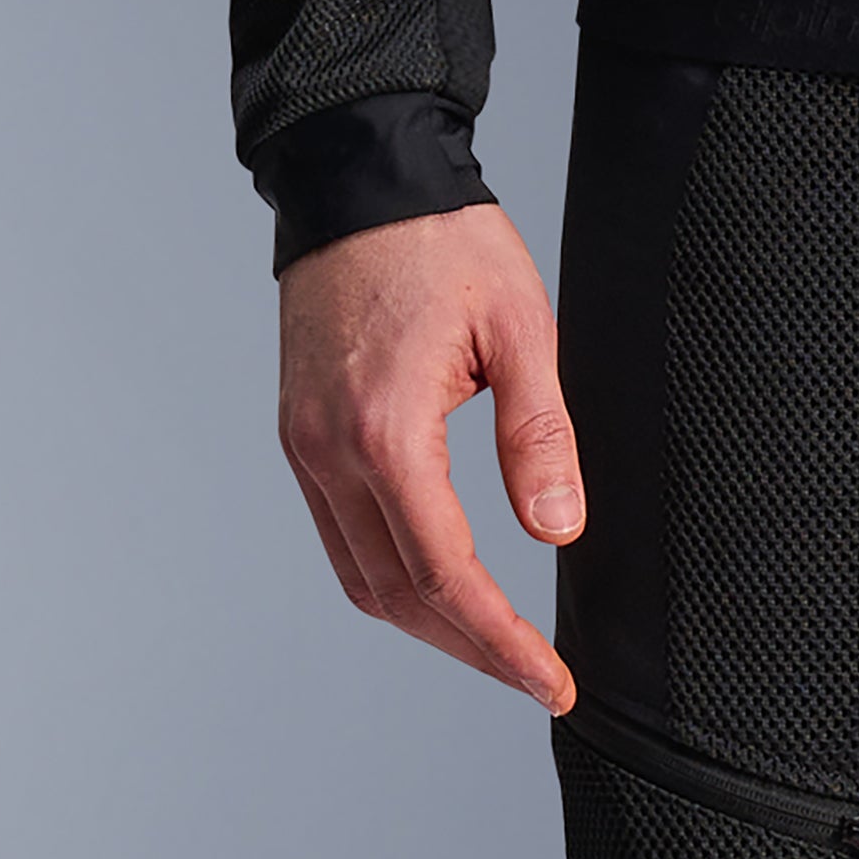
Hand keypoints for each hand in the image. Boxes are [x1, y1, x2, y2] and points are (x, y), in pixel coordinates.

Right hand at [276, 200, 584, 708]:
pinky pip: (341, 535)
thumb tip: (557, 530)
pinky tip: (436, 579)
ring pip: (360, 577)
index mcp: (386, 431)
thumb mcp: (518, 325)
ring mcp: (306, 448)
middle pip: (397, 594)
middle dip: (469, 647)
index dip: (500, 641)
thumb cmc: (444, 240)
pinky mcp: (301, 435)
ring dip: (426, 621)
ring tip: (494, 641)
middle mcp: (331, 454)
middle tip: (534, 672)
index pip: (445, 574)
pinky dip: (390, 575)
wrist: (361, 178)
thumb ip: (539, 434)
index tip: (549, 680)